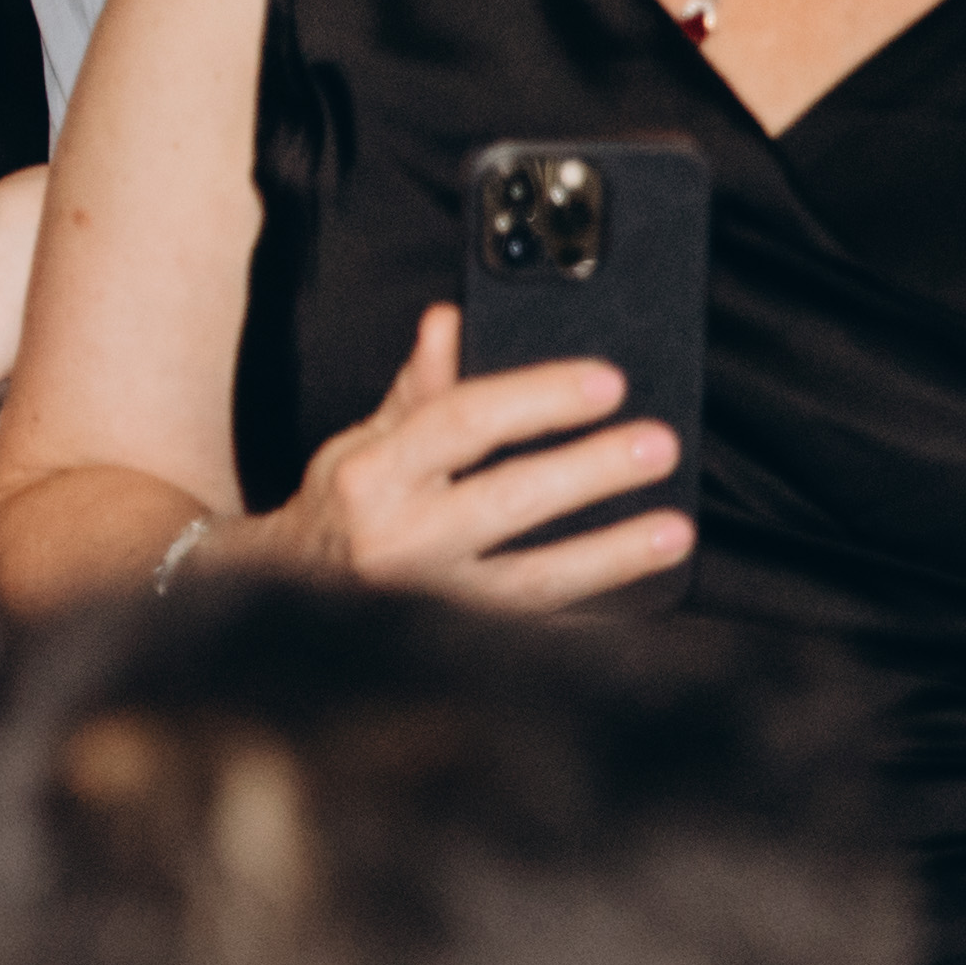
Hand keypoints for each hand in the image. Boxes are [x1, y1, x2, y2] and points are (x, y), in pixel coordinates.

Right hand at [229, 303, 686, 610]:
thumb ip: (417, 387)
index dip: (539, 398)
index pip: (463, 423)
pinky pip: (539, 624)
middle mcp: (398, 541)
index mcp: (372, 477)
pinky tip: (639, 588)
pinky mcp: (458, 644)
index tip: (606, 382)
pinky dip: (592, 605)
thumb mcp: (363, 441)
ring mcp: (431, 601)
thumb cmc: (342, 509)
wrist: (291, 596)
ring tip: (673, 531)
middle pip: (509, 499)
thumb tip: (452, 320)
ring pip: (535, 578)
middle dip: (591, 471)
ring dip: (612, 553)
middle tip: (657, 445)